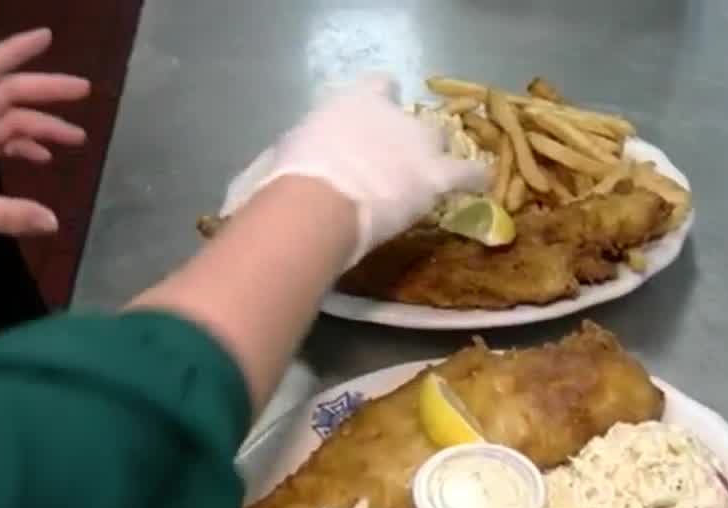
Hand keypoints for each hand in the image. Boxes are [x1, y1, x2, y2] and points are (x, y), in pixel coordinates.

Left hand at [0, 28, 89, 250]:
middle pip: (5, 93)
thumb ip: (7, 215)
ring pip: (6, 120)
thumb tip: (53, 222)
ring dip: (40, 125)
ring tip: (78, 137)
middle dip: (44, 90)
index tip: (47, 37)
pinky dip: (23, 146)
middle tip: (85, 90)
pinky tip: (45, 157)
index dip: (15, 51)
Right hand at [221, 73, 488, 267]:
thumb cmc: (285, 180)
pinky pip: (468, 172)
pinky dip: (476, 178)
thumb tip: (245, 200)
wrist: (317, 201)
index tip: (376, 119)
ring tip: (436, 175)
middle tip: (399, 163)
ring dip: (438, 156)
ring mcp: (418, 142)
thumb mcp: (273, 164)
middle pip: (413, 117)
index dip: (380, 103)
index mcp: (350, 101)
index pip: (377, 86)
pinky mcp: (436, 175)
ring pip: (442, 139)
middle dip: (409, 136)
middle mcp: (391, 113)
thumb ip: (282, 165)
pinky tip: (483, 185)